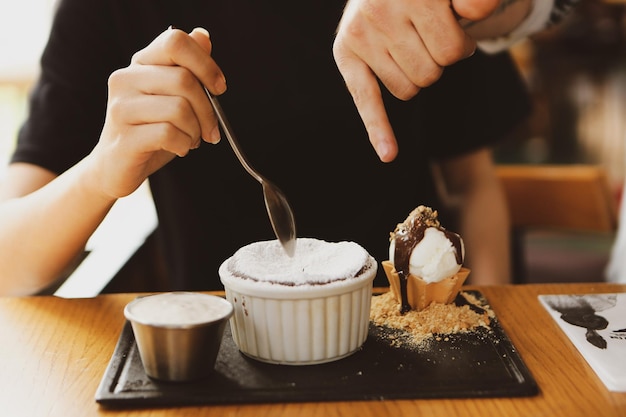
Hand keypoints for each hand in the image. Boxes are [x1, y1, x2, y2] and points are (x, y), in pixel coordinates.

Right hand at [90, 27, 225, 198]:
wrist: (115, 167)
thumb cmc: (150, 130)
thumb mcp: (173, 97)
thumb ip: (187, 68)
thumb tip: (203, 36)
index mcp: (140, 64)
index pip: (175, 42)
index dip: (205, 63)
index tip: (219, 88)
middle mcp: (126, 79)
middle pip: (184, 80)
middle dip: (208, 110)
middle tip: (210, 130)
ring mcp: (121, 108)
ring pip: (179, 108)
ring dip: (196, 130)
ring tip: (191, 139)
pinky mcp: (124, 137)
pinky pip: (169, 133)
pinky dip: (184, 144)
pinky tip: (180, 148)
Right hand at [333, 0, 499, 161]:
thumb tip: (473, 12)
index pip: (452, 52)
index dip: (461, 47)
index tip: (454, 28)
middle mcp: (381, 11)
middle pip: (429, 74)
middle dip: (436, 61)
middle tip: (427, 35)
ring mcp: (361, 34)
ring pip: (407, 90)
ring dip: (415, 76)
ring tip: (407, 44)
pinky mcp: (344, 52)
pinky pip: (365, 98)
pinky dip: (377, 130)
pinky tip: (388, 154)